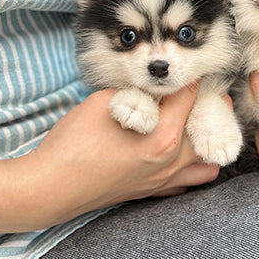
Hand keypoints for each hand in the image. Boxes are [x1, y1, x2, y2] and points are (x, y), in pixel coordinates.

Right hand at [0, 85, 218, 233]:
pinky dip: (191, 163)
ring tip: (191, 122)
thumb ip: (138, 92)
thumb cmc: (73, 142)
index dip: (189, 76)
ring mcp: (164, 181)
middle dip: (206, 106)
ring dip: (204, 139)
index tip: (186, 66)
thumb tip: (153, 87)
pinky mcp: (153, 192)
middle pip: (208, 128)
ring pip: (207, 162)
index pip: (191, 97)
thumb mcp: (105, 101)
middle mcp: (171, 161)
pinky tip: (175, 148)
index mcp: (164, 136)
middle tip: (195, 90)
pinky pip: (188, 179)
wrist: (50, 186)